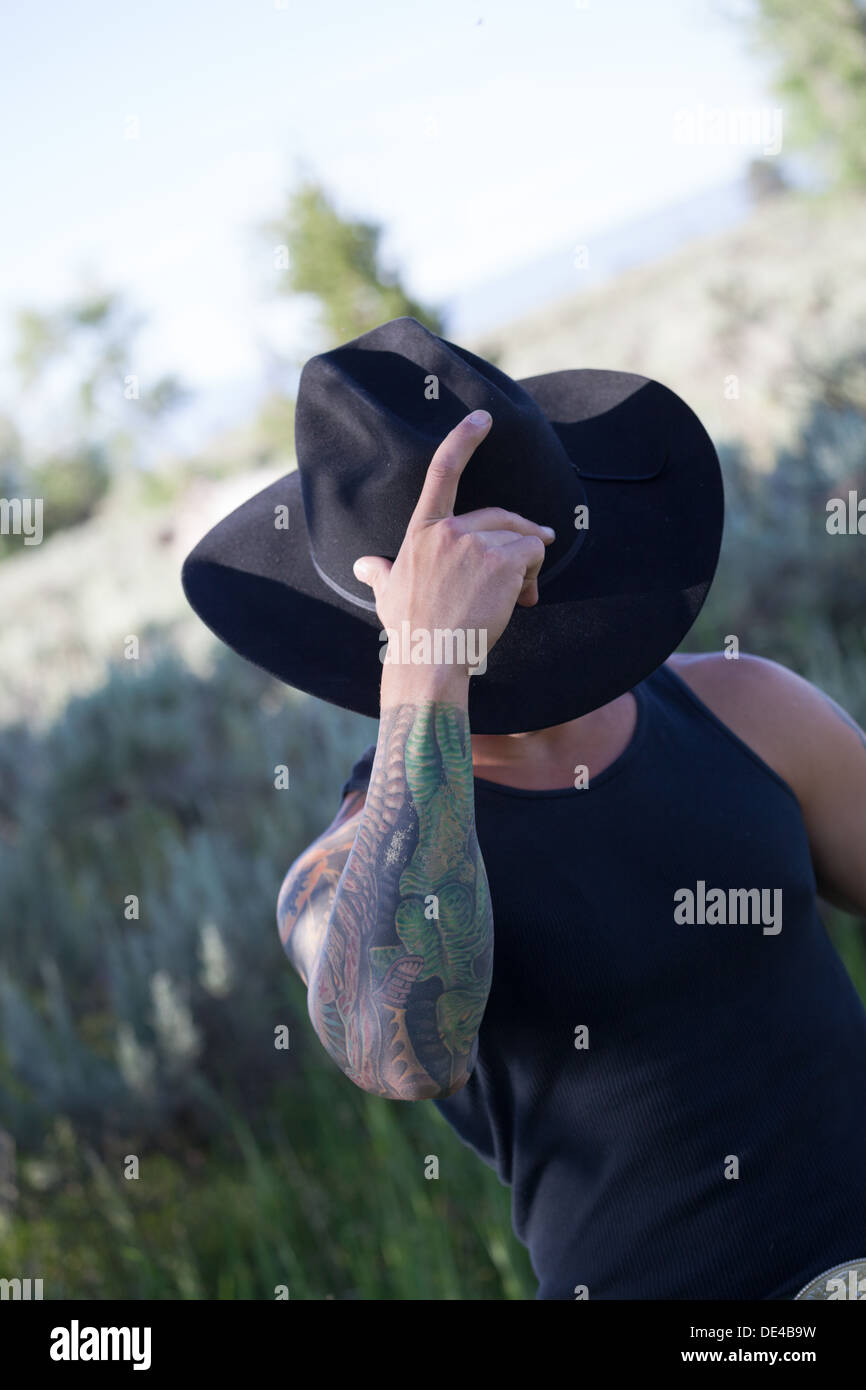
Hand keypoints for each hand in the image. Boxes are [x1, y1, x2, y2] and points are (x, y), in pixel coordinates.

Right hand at [353, 410, 555, 693]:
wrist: (430, 657)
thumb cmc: (409, 629)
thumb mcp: (387, 594)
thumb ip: (380, 572)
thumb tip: (363, 566)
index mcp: (422, 531)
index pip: (443, 473)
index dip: (463, 440)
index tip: (482, 418)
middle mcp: (448, 530)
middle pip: (501, 517)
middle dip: (522, 537)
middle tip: (528, 570)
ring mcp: (476, 544)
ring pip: (522, 540)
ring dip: (527, 568)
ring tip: (518, 596)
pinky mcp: (501, 561)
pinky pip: (533, 556)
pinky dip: (534, 576)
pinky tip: (521, 599)